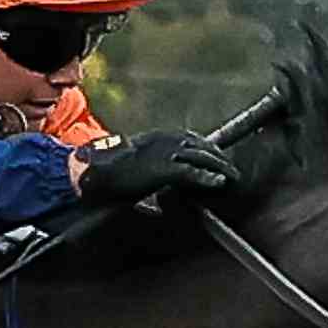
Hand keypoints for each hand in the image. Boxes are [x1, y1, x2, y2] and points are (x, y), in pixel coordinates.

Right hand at [75, 129, 238, 212]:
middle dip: (219, 157)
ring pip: (201, 156)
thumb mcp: (135, 165)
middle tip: (232, 169)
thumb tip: (158, 190)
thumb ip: (150, 171)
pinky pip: (191, 172)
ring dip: (220, 166)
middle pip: (202, 145)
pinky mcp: (163, 168)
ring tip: (232, 177)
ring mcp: (165, 152)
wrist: (95, 170)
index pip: (191, 138)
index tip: (219, 157)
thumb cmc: (110, 171)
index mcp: (158, 137)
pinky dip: (207, 177)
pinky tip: (219, 182)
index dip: (208, 149)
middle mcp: (165, 140)